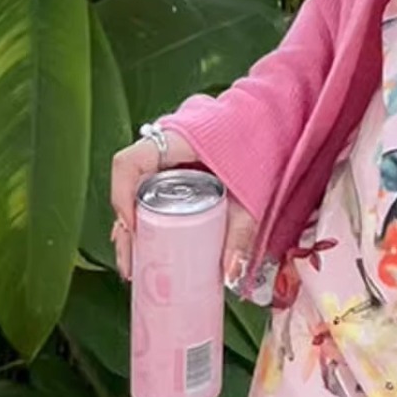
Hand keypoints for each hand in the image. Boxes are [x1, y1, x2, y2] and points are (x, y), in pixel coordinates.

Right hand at [110, 131, 256, 287]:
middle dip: (126, 230)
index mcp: (176, 140)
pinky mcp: (179, 168)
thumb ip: (242, 230)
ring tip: (135, 266)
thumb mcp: (251, 190)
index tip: (132, 228)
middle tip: (131, 265)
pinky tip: (151, 247)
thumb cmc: (263, 144)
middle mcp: (165, 146)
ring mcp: (169, 156)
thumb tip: (230, 273)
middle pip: (130, 188)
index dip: (121, 196)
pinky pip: (155, 193)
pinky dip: (150, 219)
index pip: (129, 163)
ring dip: (134, 228)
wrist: (276, 122)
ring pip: (139, 193)